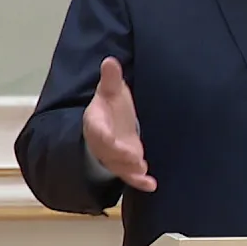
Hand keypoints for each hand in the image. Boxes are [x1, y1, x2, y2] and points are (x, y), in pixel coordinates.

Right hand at [83, 57, 155, 191]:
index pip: (96, 129)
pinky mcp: (124, 165)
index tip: (108, 137)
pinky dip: (139, 182)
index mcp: (95, 122)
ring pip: (118, 167)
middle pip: (107, 152)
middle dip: (120, 156)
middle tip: (135, 158)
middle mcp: (101, 142)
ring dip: (130, 171)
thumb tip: (110, 60)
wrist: (109, 124)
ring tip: (142, 171)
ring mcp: (113, 156)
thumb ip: (110, 79)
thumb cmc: (110, 106)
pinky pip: (129, 175)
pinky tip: (151, 185)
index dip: (101, 134)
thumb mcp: (110, 91)